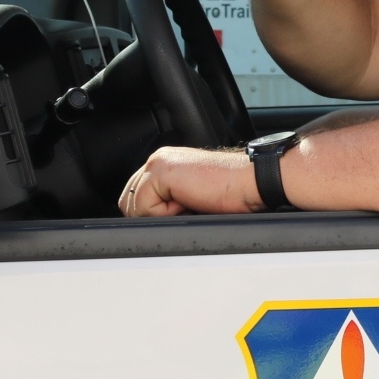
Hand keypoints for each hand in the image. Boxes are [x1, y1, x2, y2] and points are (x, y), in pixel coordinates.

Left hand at [119, 146, 260, 216]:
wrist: (250, 182)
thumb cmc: (232, 192)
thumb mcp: (192, 196)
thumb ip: (168, 199)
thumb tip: (148, 219)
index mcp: (165, 163)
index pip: (135, 195)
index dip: (151, 213)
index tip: (179, 213)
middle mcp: (158, 159)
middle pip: (128, 201)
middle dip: (151, 216)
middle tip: (185, 209)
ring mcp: (158, 163)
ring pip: (134, 206)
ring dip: (160, 215)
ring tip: (189, 204)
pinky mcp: (161, 172)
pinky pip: (145, 207)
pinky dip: (167, 214)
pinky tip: (190, 201)